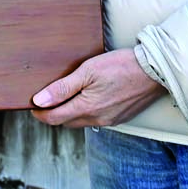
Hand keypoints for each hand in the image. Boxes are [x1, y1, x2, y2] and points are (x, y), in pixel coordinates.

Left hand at [30, 49, 165, 128]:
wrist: (155, 71)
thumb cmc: (121, 66)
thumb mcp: (87, 71)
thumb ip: (62, 88)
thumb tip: (39, 101)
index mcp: (87, 109)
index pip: (54, 118)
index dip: (40, 113)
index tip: (32, 105)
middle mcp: (98, 119)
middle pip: (66, 122)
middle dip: (53, 113)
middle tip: (45, 99)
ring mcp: (110, 120)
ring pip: (82, 121)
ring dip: (70, 113)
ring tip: (64, 97)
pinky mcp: (120, 117)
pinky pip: (97, 119)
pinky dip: (87, 111)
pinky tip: (88, 98)